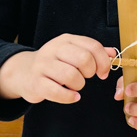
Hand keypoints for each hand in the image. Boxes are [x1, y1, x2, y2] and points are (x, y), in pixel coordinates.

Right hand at [0, 34, 114, 103]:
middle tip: (86, 77)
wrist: (24, 72)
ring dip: (79, 85)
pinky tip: (72, 96)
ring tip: (76, 86)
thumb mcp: (72, 52)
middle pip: (84, 59)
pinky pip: (57, 91)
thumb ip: (93, 52)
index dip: (103, 61)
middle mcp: (53, 49)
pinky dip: (69, 97)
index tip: (103, 72)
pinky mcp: (36, 82)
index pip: (92, 46)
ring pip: (71, 76)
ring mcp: (43, 65)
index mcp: (66, 40)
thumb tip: (113, 53)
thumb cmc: (54, 63)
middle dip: (90, 72)